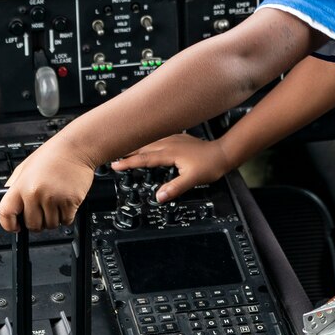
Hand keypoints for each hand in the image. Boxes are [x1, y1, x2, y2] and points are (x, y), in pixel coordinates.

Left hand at [0, 134, 95, 231]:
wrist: (76, 148)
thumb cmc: (52, 155)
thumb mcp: (25, 167)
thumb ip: (14, 186)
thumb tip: (7, 206)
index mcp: (22, 185)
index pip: (6, 213)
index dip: (9, 224)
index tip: (15, 226)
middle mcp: (36, 193)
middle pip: (32, 225)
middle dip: (36, 222)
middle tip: (41, 211)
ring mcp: (54, 198)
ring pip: (50, 225)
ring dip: (52, 219)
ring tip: (54, 204)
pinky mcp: (71, 202)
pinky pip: (66, 221)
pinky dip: (66, 216)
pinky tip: (64, 203)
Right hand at [111, 134, 233, 201]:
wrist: (222, 153)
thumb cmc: (209, 166)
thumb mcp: (192, 180)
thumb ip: (175, 188)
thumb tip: (159, 196)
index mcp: (169, 152)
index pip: (144, 158)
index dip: (129, 162)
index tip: (115, 165)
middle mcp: (169, 143)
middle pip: (143, 146)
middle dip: (127, 150)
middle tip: (111, 153)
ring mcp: (173, 139)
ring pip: (149, 141)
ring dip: (136, 144)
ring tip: (123, 147)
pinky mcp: (178, 138)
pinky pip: (157, 138)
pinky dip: (147, 141)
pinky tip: (146, 141)